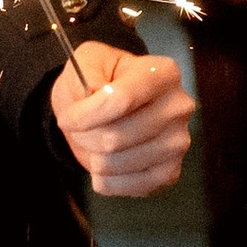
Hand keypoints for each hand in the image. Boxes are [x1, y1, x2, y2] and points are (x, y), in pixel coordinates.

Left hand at [51, 42, 193, 195]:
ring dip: (93, 157)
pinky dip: (107, 180)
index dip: (84, 115)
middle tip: (80, 129)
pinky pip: (129, 186)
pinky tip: (106, 164)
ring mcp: (178, 142)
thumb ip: (86, 72)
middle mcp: (178, 106)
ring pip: (117, 163)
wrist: (109, 106)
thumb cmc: (99, 80)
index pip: (120, 100)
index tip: (67, 119)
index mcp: (162, 73)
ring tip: (94, 143)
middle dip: (84, 137)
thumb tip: (93, 95)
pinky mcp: (171, 171)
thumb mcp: (87, 61)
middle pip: (115, 138)